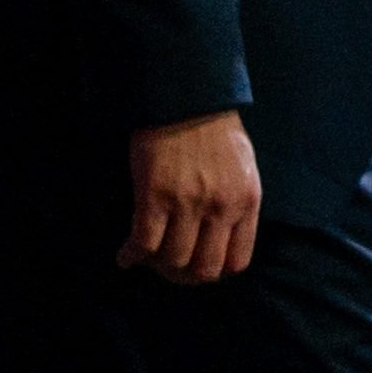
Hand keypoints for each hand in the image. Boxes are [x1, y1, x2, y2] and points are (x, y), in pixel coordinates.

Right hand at [121, 109, 263, 282]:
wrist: (187, 96)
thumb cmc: (215, 129)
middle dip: (184, 276)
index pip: (237, 262)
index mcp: (247, 201)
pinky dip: (131, 255)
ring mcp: (188, 203)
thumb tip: (223, 236)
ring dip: (157, 265)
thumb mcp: (243, 167)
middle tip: (168, 268)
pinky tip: (125, 256)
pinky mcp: (155, 195)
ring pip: (173, 261)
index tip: (198, 267)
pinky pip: (143, 243)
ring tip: (148, 257)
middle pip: (204, 270)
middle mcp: (221, 207)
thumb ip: (237, 202)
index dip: (215, 271)